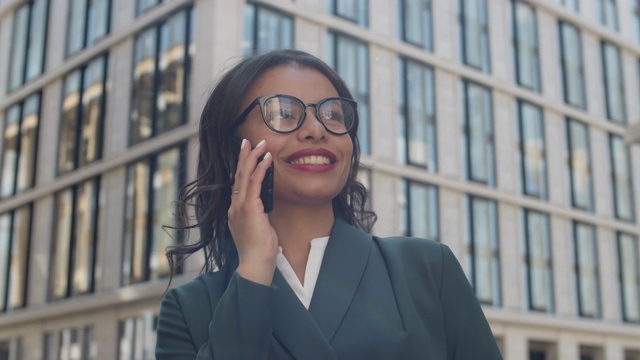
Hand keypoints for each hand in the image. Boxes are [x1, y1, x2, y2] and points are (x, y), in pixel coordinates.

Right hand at [227, 139, 277, 285]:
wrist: (255, 264)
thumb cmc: (259, 251)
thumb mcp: (258, 228)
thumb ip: (258, 216)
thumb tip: (264, 208)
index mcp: (235, 211)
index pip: (238, 184)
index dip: (242, 167)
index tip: (246, 154)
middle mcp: (234, 206)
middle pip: (238, 175)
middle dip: (244, 156)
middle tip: (249, 141)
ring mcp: (240, 206)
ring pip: (245, 175)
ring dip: (253, 157)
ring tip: (260, 144)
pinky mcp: (249, 207)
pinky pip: (255, 182)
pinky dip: (261, 168)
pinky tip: (267, 158)